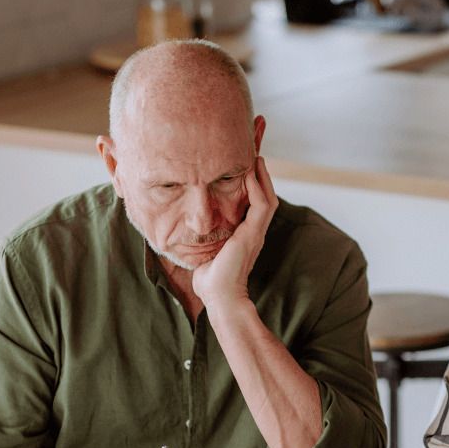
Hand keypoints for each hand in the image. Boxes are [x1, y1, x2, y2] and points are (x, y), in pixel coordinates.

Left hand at [192, 156, 278, 312]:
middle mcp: (254, 230)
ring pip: (268, 197)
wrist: (219, 295)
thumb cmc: (208, 277)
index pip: (254, 201)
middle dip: (261, 173)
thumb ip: (200, 232)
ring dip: (262, 175)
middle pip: (265, 194)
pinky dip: (257, 187)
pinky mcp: (254, 234)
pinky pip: (262, 205)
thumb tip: (180, 220)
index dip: (252, 182)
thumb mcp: (203, 247)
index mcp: (245, 232)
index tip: (243, 162)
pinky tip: (249, 172)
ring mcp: (256, 231)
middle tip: (255, 151)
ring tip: (255, 155)